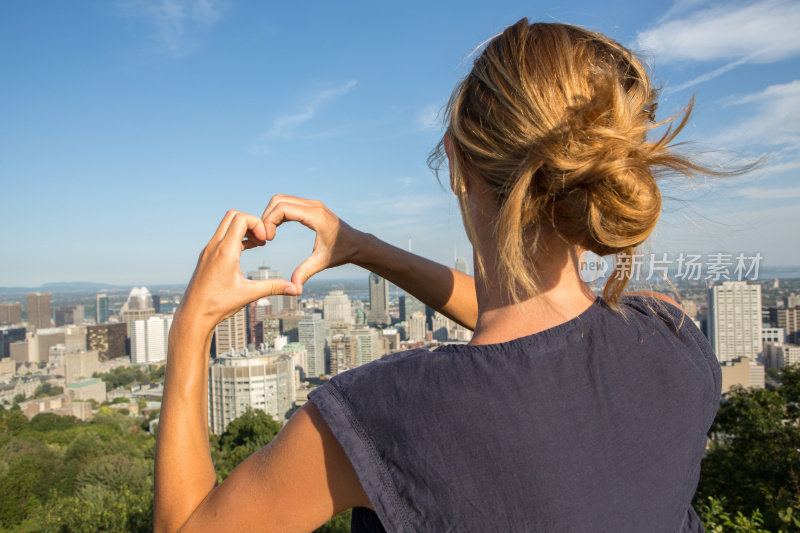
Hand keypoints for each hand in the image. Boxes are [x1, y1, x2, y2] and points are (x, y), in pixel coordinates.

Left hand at [176, 210, 296, 333]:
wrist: (193, 315)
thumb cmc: (217, 305)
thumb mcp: (249, 294)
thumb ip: (273, 287)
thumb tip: (295, 289)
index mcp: (225, 251)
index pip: (241, 218)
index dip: (258, 224)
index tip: (266, 241)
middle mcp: (214, 246)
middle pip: (233, 215)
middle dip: (252, 222)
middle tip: (263, 239)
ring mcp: (209, 250)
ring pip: (227, 225)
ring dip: (244, 229)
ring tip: (259, 244)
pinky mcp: (207, 256)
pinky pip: (222, 236)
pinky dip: (236, 237)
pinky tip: (248, 249)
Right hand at [261, 195, 364, 293]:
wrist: (357, 244)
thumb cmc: (341, 252)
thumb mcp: (322, 262)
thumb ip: (306, 272)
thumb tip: (294, 289)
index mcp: (316, 216)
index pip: (283, 208)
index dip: (270, 221)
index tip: (268, 239)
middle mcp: (313, 205)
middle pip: (278, 200)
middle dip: (267, 216)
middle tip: (264, 237)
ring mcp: (312, 204)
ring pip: (281, 199)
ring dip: (271, 214)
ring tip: (268, 234)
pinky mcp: (311, 206)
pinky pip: (288, 203)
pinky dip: (278, 213)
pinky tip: (275, 229)